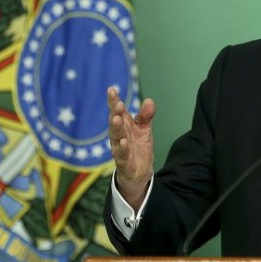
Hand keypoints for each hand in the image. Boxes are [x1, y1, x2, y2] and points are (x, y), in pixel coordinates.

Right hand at [107, 86, 155, 208]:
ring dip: (115, 127)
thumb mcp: (144, 129)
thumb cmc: (138, 146)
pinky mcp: (124, 161)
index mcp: (123, 125)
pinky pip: (122, 153)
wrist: (139, 171)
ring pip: (116, 136)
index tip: (111, 89)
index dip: (113, 100)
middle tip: (118, 103)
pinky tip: (123, 141)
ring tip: (116, 118)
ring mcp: (119, 147)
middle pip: (115, 122)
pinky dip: (122, 147)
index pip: (117, 111)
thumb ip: (146, 116)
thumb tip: (149, 100)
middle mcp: (118, 135)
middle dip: (115, 112)